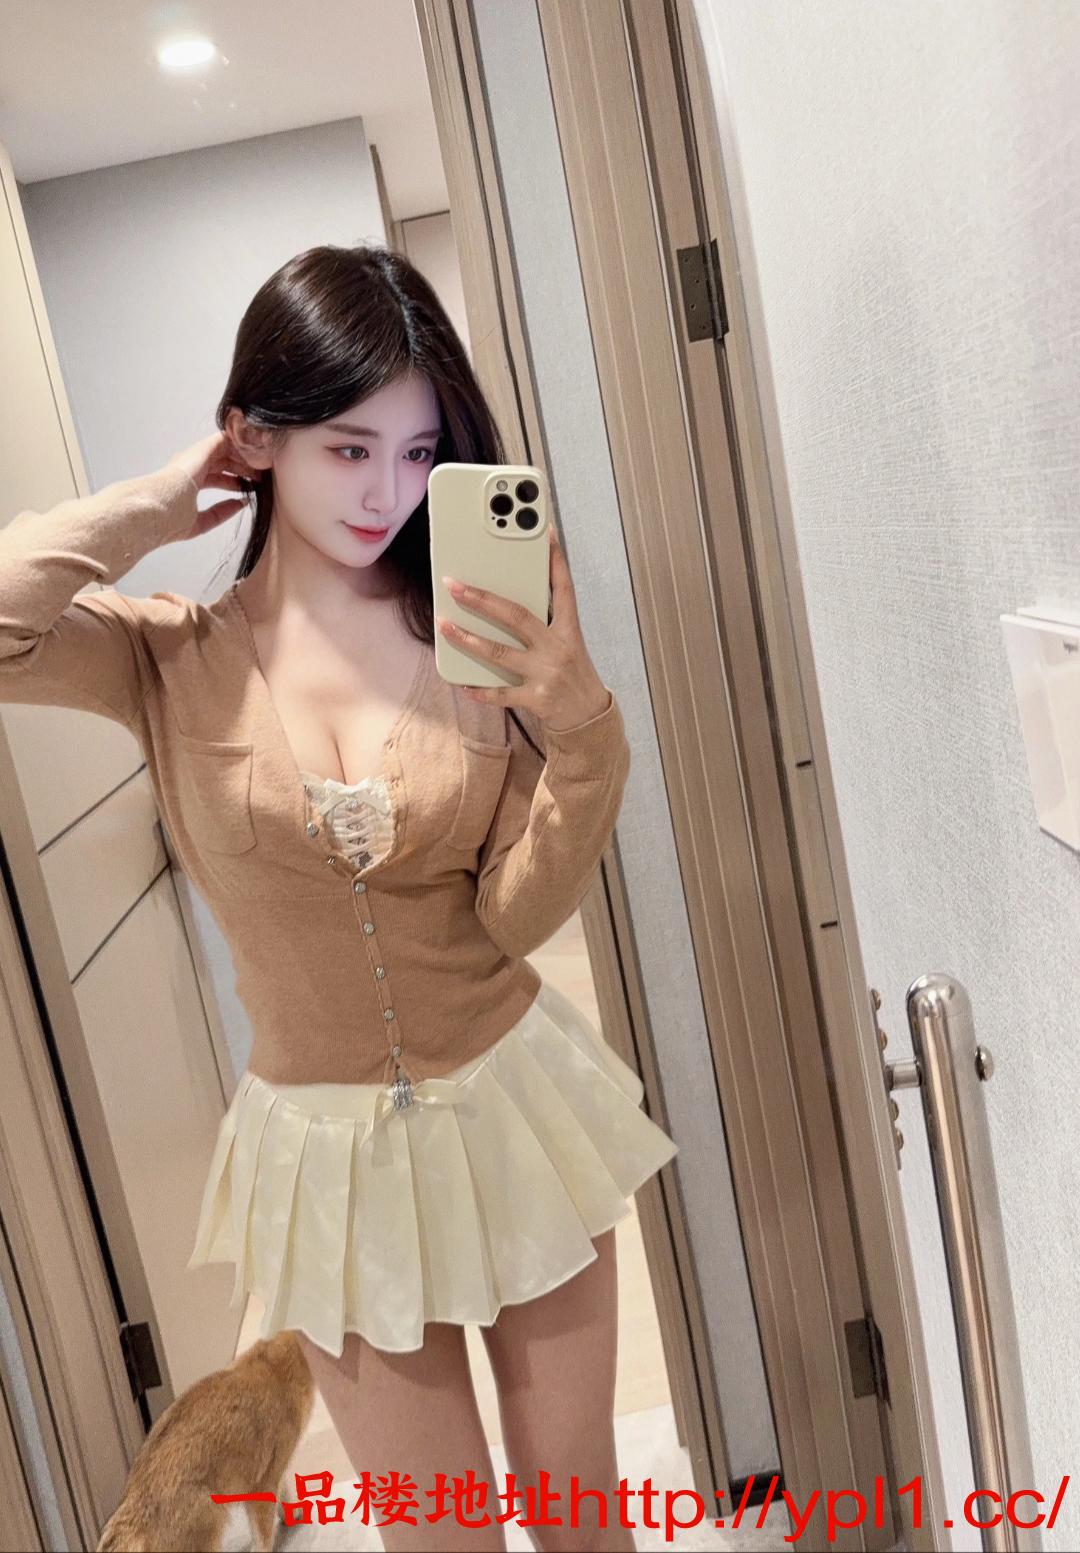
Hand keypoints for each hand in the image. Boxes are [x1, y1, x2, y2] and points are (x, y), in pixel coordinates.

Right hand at [165, 430, 260, 542]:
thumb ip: (219, 512)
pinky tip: (253, 449)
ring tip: (261, 467)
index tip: (251, 488)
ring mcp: (195, 457)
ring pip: (225, 450)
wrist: (155, 510)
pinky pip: (224, 439)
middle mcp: (191, 466)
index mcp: (188, 482)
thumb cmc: (169, 520)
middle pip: (223, 462)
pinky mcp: (200, 450)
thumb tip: (239, 504)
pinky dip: (239, 443)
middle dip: (243, 468)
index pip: (217, 477)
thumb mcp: (201, 522)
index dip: (235, 481)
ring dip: (244, 457)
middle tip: (261, 477)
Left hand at [436, 524, 610, 731]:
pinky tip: (460, 683)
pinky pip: (500, 694)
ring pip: (499, 652)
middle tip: (455, 585)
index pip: (563, 589)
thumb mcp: (568, 644)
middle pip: (517, 616)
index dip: (556, 561)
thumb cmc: (573, 674)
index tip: (547, 534)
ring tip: (444, 625)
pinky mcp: (536, 698)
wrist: (589, 718)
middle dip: (482, 599)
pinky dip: (478, 689)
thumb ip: (545, 624)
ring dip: (468, 638)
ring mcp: (546, 674)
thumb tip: (507, 603)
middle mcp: (557, 648)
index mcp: (568, 630)